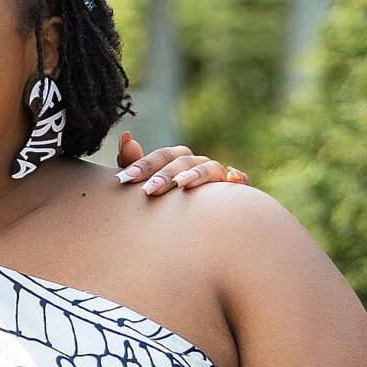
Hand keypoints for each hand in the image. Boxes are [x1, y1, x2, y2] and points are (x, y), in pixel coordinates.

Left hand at [113, 130, 249, 196]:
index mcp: (177, 161)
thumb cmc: (165, 205)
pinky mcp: (236, 192)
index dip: (143, 165)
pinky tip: (231, 178)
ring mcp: (218, 177)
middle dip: (166, 174)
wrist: (196, 229)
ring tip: (182, 184)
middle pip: (184, 161)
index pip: (162, 156)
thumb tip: (126, 137)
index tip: (124, 178)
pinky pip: (242, 181)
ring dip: (197, 174)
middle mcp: (198, 164)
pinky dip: (238, 178)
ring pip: (211, 168)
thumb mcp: (146, 185)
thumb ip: (133, 165)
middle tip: (149, 190)